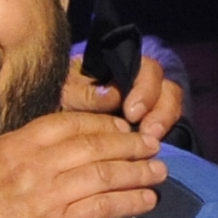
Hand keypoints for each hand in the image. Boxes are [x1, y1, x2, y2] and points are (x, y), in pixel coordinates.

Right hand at [0, 113, 166, 217]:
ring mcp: (50, 195)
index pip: (68, 124)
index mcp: (15, 146)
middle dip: (129, 143)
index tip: (119, 127)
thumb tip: (35, 149)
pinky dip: (130, 202)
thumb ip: (11, 154)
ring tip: (159, 172)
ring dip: (138, 172)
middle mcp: (36, 164)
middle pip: (95, 144)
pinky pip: (105, 207)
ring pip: (106, 173)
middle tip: (150, 146)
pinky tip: (146, 201)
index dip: (101, 124)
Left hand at [60, 49, 184, 145]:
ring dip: (164, 123)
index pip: (143, 67)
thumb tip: (113, 95)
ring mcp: (143, 102)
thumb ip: (82, 92)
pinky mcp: (146, 124)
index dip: (144, 89)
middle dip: (161, 109)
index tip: (133, 113)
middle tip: (150, 133)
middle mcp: (135, 81)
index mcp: (115, 65)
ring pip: (168, 104)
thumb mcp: (61, 94)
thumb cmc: (54, 101)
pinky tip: (148, 152)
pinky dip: (160, 136)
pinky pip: (162, 126)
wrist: (49, 126)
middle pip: (163, 86)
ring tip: (153, 144)